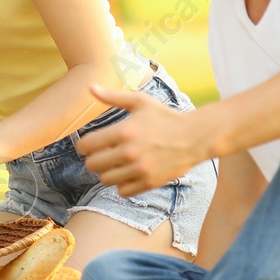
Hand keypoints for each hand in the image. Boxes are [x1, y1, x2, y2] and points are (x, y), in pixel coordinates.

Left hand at [79, 84, 209, 195]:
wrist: (195, 137)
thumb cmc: (165, 117)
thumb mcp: (140, 101)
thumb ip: (113, 96)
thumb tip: (91, 88)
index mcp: (123, 131)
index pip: (86, 146)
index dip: (84, 145)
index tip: (89, 144)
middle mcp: (129, 152)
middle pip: (92, 165)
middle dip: (94, 159)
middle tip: (103, 154)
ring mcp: (139, 169)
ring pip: (105, 180)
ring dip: (107, 172)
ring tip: (116, 164)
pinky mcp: (149, 182)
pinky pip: (122, 191)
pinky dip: (122, 184)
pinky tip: (128, 173)